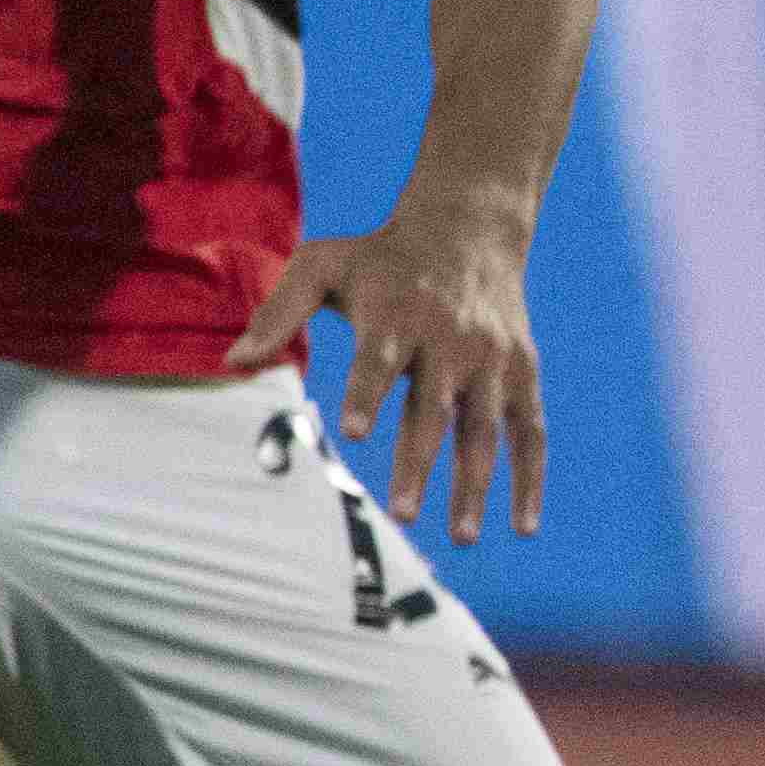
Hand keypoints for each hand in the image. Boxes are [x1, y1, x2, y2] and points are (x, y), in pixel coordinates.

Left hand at [227, 195, 542, 543]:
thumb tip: (232, 360)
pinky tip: (522, 525)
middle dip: (419, 462)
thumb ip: (278, 311)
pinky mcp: (522, 372)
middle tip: (402, 514)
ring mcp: (491, 359)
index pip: (380, 359)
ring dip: (475, 484)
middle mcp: (450, 339)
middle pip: (434, 408)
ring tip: (459, 537)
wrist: (470, 228)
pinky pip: (532, 431)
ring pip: (485, 429)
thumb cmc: (379, 256)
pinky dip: (530, 478)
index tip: (356, 432)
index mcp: (397, 314)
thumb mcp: (322, 264)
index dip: (369, 393)